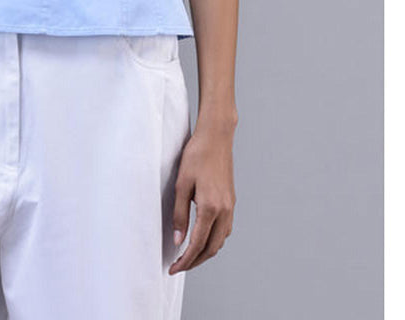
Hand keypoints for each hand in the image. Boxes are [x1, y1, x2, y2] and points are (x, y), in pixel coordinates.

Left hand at [169, 122, 235, 273]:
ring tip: (189, 255)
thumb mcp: (181, 184)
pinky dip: (214, 239)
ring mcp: (230, 206)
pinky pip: (225, 229)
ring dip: (205, 252)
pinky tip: (203, 237)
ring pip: (220, 240)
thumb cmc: (197, 155)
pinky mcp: (231, 201)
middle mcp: (224, 210)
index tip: (173, 268)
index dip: (185, 260)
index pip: (197, 244)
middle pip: (211, 248)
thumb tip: (178, 241)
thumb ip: (179, 214)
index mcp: (211, 207)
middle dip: (195, 261)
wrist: (216, 137)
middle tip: (179, 266)